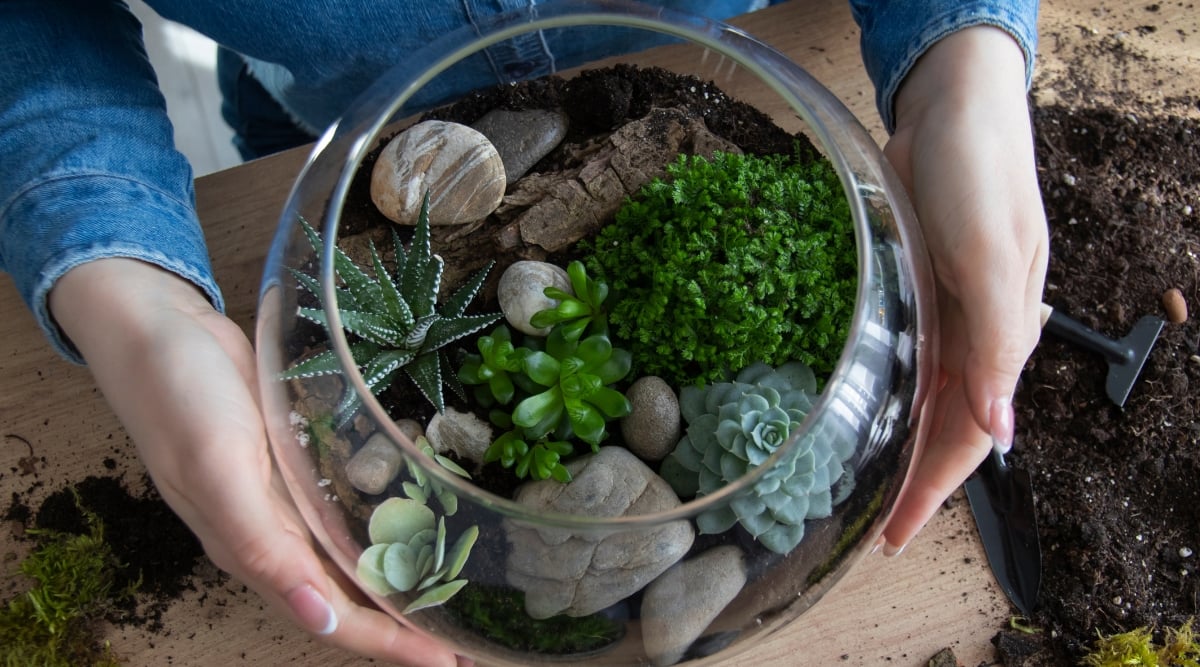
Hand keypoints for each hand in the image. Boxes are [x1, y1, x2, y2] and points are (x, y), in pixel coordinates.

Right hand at [49, 258, 467, 665]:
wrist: (156, 327)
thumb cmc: (179, 397)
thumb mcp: (218, 470)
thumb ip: (260, 547)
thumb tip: (316, 620)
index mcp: (256, 549)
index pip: (335, 617)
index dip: (390, 643)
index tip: (449, 662)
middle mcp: (276, 535)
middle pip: (351, 597)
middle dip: (407, 624)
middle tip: (470, 639)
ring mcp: (287, 499)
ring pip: (352, 558)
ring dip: (400, 580)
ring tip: (457, 591)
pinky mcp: (296, 463)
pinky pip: (347, 509)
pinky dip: (383, 526)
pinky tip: (419, 523)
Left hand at [878, 27, 1048, 552]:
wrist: (955, 113)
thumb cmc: (980, 180)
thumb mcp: (990, 262)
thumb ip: (995, 345)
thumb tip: (1000, 433)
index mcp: (999, 342)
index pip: (967, 440)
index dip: (931, 492)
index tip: (892, 537)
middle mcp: (971, 339)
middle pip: (940, 430)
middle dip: (906, 479)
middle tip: (860, 524)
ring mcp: (940, 315)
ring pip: (916, 399)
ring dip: (890, 440)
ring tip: (850, 478)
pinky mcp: (911, 290)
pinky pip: (898, 356)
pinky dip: (877, 389)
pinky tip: (850, 404)